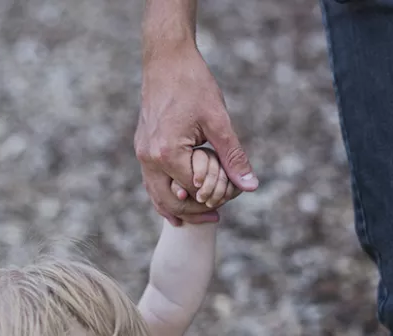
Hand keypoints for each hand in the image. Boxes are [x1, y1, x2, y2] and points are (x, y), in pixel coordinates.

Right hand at [134, 44, 257, 225]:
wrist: (166, 60)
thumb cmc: (194, 85)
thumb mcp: (219, 121)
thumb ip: (233, 157)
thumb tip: (250, 186)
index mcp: (167, 152)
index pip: (193, 191)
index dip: (214, 197)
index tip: (231, 199)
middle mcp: (149, 157)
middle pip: (170, 201)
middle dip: (194, 212)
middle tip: (217, 218)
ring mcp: (142, 153)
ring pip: (156, 195)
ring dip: (177, 208)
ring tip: (199, 218)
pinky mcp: (142, 147)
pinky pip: (151, 180)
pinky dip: (164, 194)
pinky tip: (179, 199)